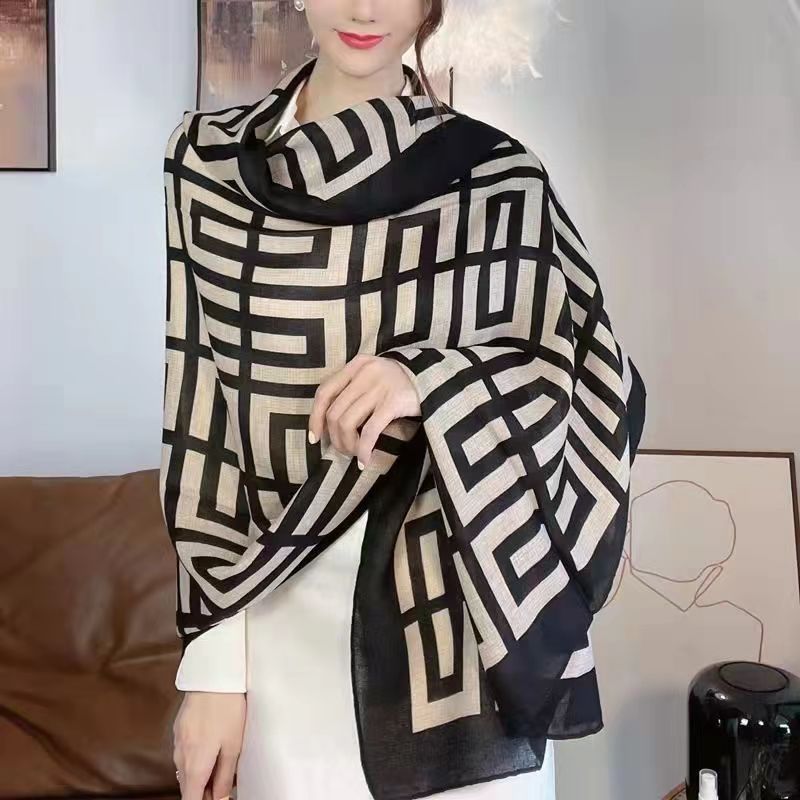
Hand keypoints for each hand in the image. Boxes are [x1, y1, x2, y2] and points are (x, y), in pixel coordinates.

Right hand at [173, 691, 245, 799]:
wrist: (212, 676)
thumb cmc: (227, 709)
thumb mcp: (233, 746)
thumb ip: (225, 776)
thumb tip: (221, 797)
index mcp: (195, 765)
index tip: (216, 799)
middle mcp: (180, 757)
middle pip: (188, 787)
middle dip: (204, 792)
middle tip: (224, 787)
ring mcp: (178, 742)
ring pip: (186, 770)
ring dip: (200, 776)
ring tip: (222, 767)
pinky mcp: (179, 730)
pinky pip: (184, 754)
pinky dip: (196, 759)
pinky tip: (211, 749)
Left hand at [308, 354, 420, 468]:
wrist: (436, 380)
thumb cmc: (401, 383)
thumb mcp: (374, 376)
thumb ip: (353, 388)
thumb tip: (329, 422)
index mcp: (356, 364)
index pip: (325, 392)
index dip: (315, 418)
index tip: (315, 437)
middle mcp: (365, 373)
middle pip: (335, 412)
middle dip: (335, 438)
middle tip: (343, 451)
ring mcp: (379, 387)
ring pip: (347, 423)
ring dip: (347, 445)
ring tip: (355, 454)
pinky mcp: (393, 402)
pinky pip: (369, 431)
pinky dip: (363, 449)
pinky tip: (364, 460)